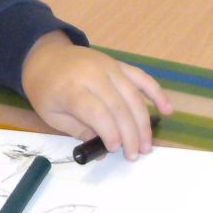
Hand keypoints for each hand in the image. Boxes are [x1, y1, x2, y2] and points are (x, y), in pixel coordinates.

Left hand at [19, 32, 173, 158]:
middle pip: (119, 106)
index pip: (97, 112)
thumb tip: (102, 151)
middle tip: (135, 155)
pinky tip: (167, 110)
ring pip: (134, 96)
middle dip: (130, 134)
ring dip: (144, 122)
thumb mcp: (52, 115)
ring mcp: (109, 67)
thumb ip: (78, 131)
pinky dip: (156, 93)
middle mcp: (93, 75)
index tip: (114, 150)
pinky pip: (141, 77)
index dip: (110, 133)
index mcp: (72, 88)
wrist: (45, 57)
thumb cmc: (45, 89)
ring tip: (147, 145)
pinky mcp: (118, 64)